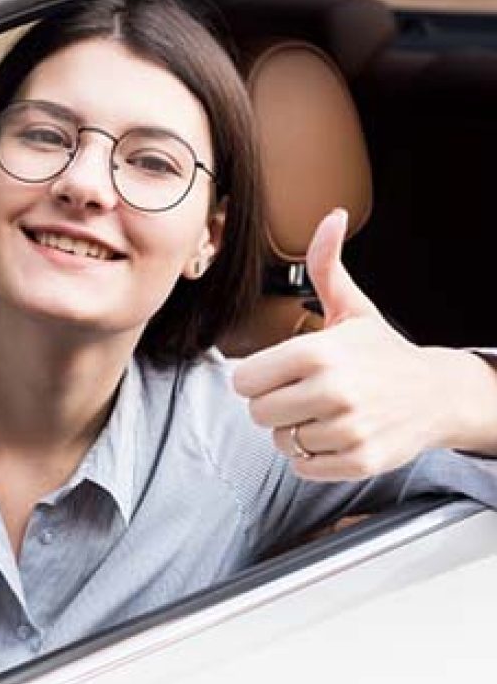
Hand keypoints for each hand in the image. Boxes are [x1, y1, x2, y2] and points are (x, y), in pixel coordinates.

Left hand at [232, 208, 448, 479]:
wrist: (439, 394)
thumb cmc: (382, 352)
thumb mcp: (353, 308)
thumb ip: (327, 266)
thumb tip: (332, 217)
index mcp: (318, 352)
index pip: (244, 381)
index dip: (257, 378)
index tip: (280, 373)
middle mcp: (333, 391)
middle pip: (257, 413)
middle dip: (274, 405)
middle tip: (304, 394)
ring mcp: (348, 429)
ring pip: (281, 441)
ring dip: (295, 431)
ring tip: (325, 413)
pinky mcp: (359, 461)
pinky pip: (304, 467)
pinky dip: (313, 457)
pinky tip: (336, 435)